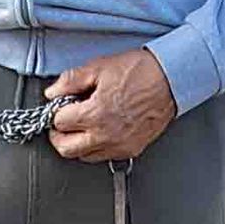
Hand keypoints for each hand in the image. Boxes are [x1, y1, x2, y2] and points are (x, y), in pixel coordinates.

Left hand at [46, 49, 177, 161]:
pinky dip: (97, 147)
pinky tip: (100, 130)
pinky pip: (104, 156)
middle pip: (66, 149)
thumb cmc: (141, 72)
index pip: (59, 123)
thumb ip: (72, 80)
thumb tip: (53, 91)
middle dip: (59, 136)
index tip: (59, 107)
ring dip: (77, 143)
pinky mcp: (130, 150)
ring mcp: (118, 146)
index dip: (56, 113)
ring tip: (82, 126)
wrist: (171, 80)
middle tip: (61, 124)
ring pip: (84, 156)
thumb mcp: (100, 67)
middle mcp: (105, 135)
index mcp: (94, 114)